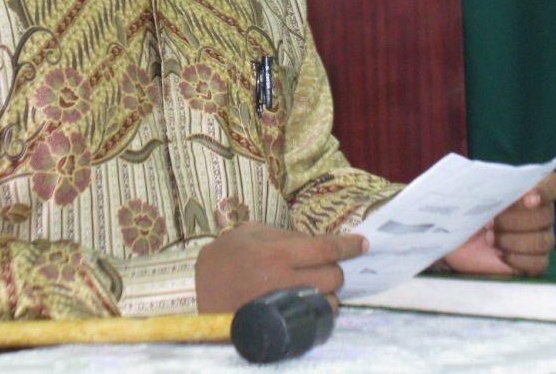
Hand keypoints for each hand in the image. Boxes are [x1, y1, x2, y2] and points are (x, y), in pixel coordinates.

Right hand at [195, 222, 367, 312]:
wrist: (192, 292)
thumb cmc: (222, 257)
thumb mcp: (250, 232)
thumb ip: (284, 235)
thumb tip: (314, 241)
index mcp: (275, 252)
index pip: (325, 249)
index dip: (349, 246)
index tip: (363, 244)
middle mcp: (281, 280)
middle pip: (332, 277)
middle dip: (336, 271)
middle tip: (327, 266)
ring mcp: (280, 305)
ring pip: (326, 302)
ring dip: (329, 293)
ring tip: (316, 286)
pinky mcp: (276, 322)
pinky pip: (310, 318)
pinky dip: (316, 310)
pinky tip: (308, 302)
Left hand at [442, 172, 555, 276]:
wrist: (458, 239)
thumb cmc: (467, 210)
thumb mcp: (470, 192)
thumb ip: (484, 182)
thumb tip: (484, 181)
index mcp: (531, 189)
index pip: (555, 184)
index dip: (547, 190)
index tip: (528, 199)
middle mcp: (542, 213)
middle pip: (546, 216)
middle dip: (516, 220)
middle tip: (490, 222)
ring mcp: (540, 238)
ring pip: (544, 241)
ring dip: (514, 240)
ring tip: (490, 238)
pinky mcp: (533, 262)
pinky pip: (538, 263)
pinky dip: (516, 259)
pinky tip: (499, 253)